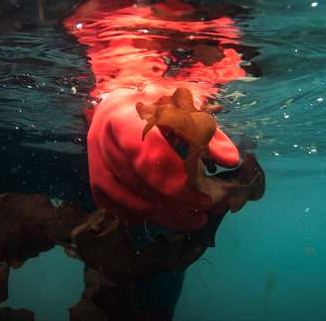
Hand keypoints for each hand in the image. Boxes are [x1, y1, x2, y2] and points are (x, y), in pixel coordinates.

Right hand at [86, 87, 239, 230]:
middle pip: (140, 181)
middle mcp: (103, 140)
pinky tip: (166, 217)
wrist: (117, 105)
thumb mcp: (183, 110)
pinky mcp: (95, 180)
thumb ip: (207, 133)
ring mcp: (95, 162)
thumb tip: (230, 159)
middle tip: (205, 212)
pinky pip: (117, 207)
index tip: (204, 198)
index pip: (147, 154)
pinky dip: (142, 217)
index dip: (176, 181)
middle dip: (175, 203)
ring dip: (164, 215)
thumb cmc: (156, 106)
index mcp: (124, 117)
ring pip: (129, 199)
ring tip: (194, 220)